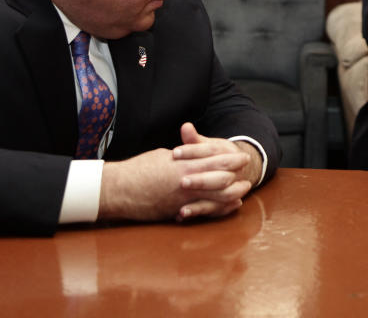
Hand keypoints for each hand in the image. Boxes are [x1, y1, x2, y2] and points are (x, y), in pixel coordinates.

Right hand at [99, 123, 253, 222]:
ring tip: (243, 189)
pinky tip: (229, 205)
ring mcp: (182, 199)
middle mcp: (185, 181)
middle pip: (220, 178)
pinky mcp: (176, 212)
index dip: (229, 158)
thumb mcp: (162, 156)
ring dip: (232, 193)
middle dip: (235, 175)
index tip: (242, 157)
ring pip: (215, 197)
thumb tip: (194, 155)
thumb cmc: (138, 170)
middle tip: (248, 172)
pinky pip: (204, 211)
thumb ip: (182, 156)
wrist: (118, 190)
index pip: (213, 159)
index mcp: (182, 164)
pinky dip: (219, 207)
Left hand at [173, 122, 262, 218]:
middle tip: (182, 181)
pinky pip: (216, 212)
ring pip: (222, 198)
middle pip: (221, 178)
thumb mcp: (205, 146)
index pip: (212, 151)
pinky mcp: (226, 204)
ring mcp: (234, 189)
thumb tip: (186, 126)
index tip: (174, 153)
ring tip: (181, 208)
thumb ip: (194, 139)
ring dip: (201, 203)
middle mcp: (235, 173)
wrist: (235, 169)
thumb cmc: (212, 156)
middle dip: (201, 180)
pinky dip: (200, 213)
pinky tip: (181, 215)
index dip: (193, 151)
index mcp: (229, 153)